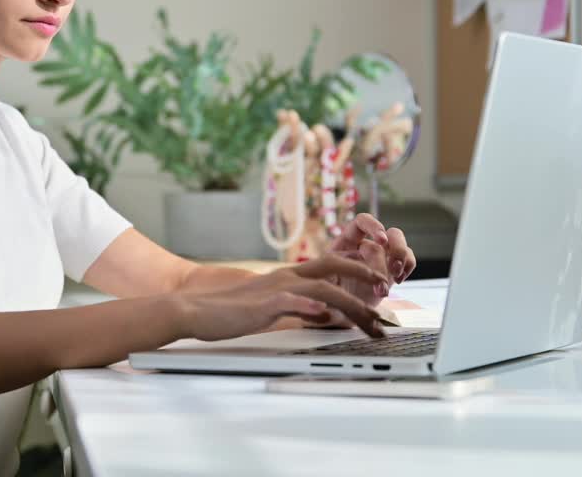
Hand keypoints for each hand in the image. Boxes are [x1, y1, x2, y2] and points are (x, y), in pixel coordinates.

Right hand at [173, 255, 388, 341]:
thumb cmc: (231, 311)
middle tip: (387, 292)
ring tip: (369, 314)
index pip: (331, 267)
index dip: (358, 271)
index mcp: (289, 277)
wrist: (194, 309)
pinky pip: (289, 301)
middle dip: (364, 276)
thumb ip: (300, 307)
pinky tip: (323, 312)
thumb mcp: (272, 307)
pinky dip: (308, 305)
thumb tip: (324, 314)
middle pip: (333, 266)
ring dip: (349, 301)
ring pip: (321, 286)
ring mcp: (275, 289)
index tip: (380, 287)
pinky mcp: (262, 304)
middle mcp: (286, 277)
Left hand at [327, 213, 415, 307]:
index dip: (374, 226)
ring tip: (396, 276)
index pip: (362, 221)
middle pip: (391, 233)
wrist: (339, 308)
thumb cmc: (328, 291)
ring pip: (402, 245)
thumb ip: (333, 271)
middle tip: (394, 267)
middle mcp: (369, 243)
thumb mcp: (324, 279)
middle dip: (396, 248)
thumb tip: (341, 267)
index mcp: (348, 240)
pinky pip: (409, 260)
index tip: (381, 242)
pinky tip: (398, 281)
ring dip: (402, 259)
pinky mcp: (394, 269)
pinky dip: (408, 268)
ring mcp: (384, 255)